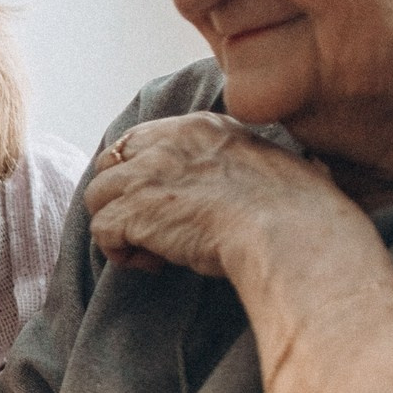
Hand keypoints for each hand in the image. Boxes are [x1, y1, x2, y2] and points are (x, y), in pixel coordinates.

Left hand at [87, 112, 355, 278]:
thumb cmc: (294, 210)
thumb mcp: (266, 166)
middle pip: (110, 163)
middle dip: (120, 197)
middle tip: (149, 229)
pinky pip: (100, 230)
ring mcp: (146, 175)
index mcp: (201, 128)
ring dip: (118, 225)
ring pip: (98, 196)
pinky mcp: (133, 210)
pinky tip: (151, 264)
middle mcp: (167, 144)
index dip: (139, 174)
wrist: (289, 231)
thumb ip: (234, 165)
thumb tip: (234, 187)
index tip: (158, 202)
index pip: (142, 140)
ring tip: (153, 251)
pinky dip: (118, 251)